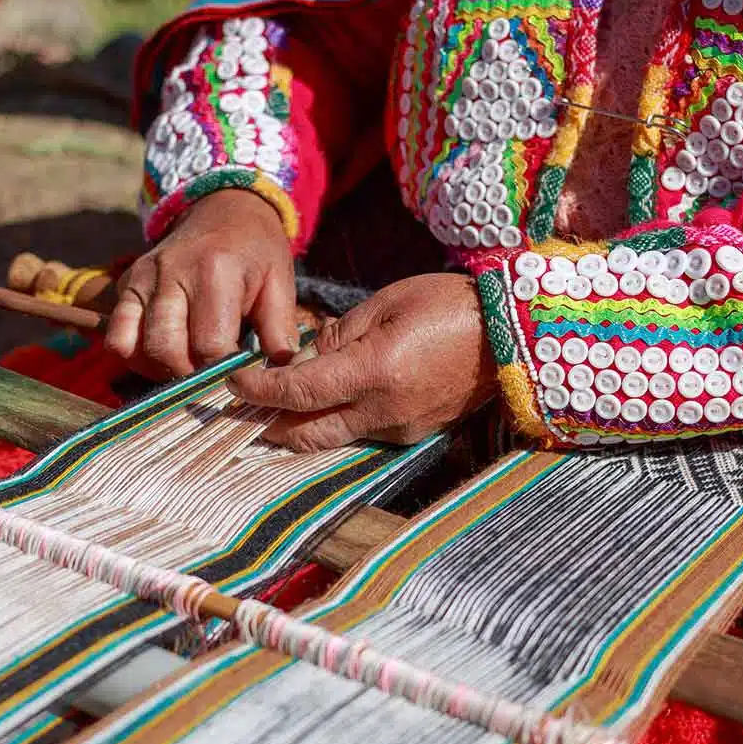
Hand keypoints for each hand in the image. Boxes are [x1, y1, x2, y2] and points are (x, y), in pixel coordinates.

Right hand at [106, 189, 297, 377]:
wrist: (223, 209)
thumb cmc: (255, 250)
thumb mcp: (279, 280)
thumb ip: (279, 326)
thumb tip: (280, 369)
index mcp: (214, 271)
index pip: (210, 343)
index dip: (224, 370)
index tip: (237, 374)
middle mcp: (171, 272)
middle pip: (167, 348)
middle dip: (189, 374)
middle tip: (211, 374)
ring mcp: (143, 278)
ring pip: (135, 346)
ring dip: (160, 368)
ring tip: (187, 365)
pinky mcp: (126, 284)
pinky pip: (116, 336)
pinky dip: (134, 355)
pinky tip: (162, 354)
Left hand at [226, 273, 496, 450]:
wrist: (510, 334)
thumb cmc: (447, 304)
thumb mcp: (385, 304)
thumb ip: (337, 336)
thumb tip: (300, 359)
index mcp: (373, 372)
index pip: (299, 392)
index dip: (260, 390)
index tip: (233, 383)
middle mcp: (383, 411)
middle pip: (307, 434)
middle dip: (268, 424)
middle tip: (240, 410)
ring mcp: (400, 430)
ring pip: (332, 439)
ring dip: (299, 426)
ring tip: (273, 408)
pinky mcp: (414, 435)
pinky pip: (361, 434)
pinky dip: (334, 422)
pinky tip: (324, 404)